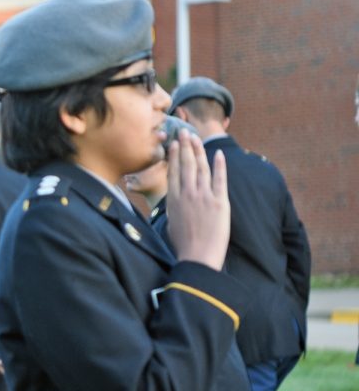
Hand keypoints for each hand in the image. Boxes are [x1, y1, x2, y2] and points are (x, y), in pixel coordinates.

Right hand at [165, 129, 229, 269]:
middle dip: (186, 147)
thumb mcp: (171, 224)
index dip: (175, 156)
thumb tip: (172, 202)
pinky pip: (220, 179)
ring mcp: (203, 196)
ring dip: (199, 151)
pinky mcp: (219, 202)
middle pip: (186, 165)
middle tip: (185, 132)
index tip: (175, 145)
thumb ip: (172, 208)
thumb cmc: (183, 245)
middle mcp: (187, 194)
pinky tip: (219, 154)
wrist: (197, 257)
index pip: (174, 172)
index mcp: (174, 200)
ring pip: (201, 168)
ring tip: (197, 138)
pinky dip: (220, 165)